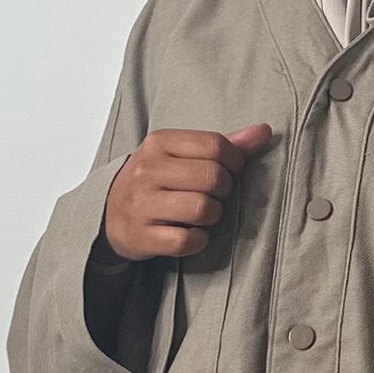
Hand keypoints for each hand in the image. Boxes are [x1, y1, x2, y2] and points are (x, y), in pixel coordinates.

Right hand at [101, 124, 271, 261]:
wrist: (109, 214)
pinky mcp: (142, 236)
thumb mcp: (180, 154)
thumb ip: (223, 144)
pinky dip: (199, 241)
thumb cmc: (154, 182)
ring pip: (203, 209)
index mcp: (159, 143)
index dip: (235, 162)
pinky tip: (191, 234)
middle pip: (212, 177)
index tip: (231, 172)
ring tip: (202, 214)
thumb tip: (264, 131)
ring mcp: (142, 204)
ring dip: (213, 216)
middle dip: (224, 190)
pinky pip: (188, 240)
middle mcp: (147, 170)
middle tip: (215, 195)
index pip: (215, 145)